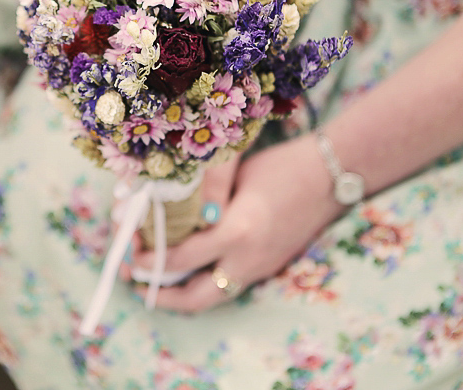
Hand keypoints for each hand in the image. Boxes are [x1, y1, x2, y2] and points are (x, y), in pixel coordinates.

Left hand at [129, 134, 344, 312]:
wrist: (334, 173)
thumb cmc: (280, 164)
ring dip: (183, 296)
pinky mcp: (271, 266)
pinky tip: (191, 270)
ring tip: (158, 284)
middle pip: (196, 297)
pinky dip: (206, 283)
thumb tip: (159, 209)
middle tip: (137, 280)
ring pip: (215, 297)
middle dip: (161, 295)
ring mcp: (262, 267)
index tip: (129, 250)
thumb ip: (200, 198)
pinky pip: (231, 285)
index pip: (180, 259)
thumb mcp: (232, 174)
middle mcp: (249, 258)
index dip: (149, 259)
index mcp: (236, 231)